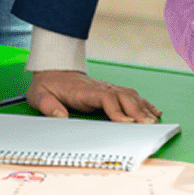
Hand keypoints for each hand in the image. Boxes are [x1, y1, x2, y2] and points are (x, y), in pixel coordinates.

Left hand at [28, 71, 161, 121]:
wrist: (53, 69)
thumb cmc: (47, 85)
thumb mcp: (38, 95)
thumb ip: (47, 106)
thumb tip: (60, 116)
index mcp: (84, 91)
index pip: (106, 98)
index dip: (118, 110)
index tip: (127, 123)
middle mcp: (99, 87)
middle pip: (124, 96)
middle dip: (138, 111)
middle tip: (149, 126)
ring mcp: (106, 88)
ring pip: (130, 95)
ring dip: (143, 108)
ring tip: (155, 121)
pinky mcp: (109, 91)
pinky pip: (130, 95)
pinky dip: (143, 103)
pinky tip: (153, 111)